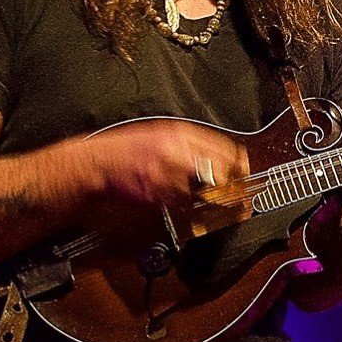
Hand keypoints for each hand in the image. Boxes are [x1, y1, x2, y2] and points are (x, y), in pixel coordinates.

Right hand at [98, 117, 249, 216]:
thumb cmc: (128, 150)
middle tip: (238, 196)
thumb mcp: (162, 135)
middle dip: (230, 186)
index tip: (245, 174)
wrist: (96, 163)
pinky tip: (192, 208)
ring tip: (219, 206)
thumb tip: (223, 158)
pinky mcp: (157, 192)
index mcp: (179, 133)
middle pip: (220, 171)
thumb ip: (192, 145)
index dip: (239, 164)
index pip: (225, 148)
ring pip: (205, 191)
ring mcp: (166, 172)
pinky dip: (191, 209)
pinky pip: (185, 204)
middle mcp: (176, 150)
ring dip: (213, 201)